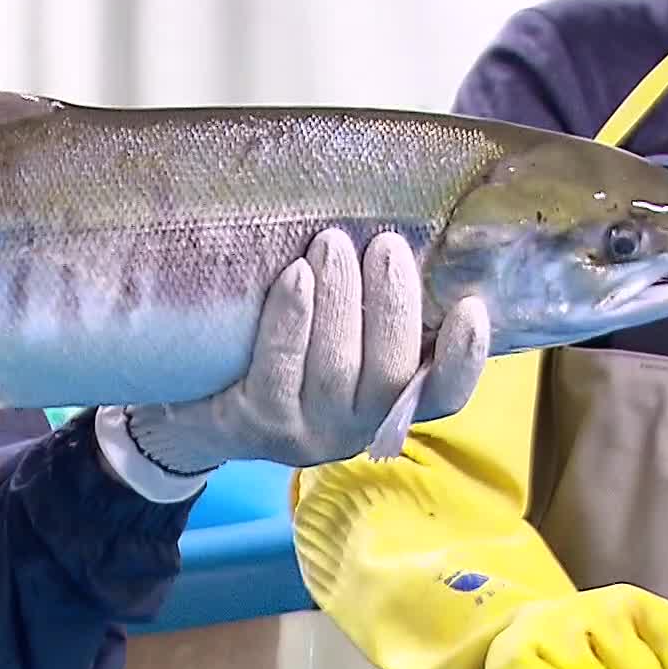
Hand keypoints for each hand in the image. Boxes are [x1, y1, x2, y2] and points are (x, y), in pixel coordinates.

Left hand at [119, 228, 489, 474]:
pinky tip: (295, 277)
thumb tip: (414, 234)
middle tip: (386, 245)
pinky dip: (291, 319)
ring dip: (340, 300)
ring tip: (332, 243)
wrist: (195, 405)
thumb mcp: (338, 337)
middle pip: (390, 371)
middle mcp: (354, 429)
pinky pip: (280, 369)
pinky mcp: (257, 424)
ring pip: (337, 368)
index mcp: (387, 406)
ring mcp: (306, 434)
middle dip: (393, 303)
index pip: (444, 396)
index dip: (465, 358)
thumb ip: (374, 310)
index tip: (472, 308)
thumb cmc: (280, 352)